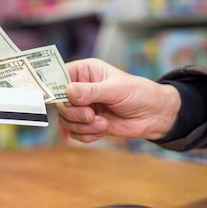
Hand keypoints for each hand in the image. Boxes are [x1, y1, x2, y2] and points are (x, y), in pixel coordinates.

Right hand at [56, 58, 180, 142]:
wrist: (154, 115)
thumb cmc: (138, 93)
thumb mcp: (116, 89)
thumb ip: (92, 91)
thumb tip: (69, 92)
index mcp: (84, 72)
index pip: (57, 77)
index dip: (52, 89)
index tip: (56, 100)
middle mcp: (79, 89)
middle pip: (58, 103)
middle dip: (73, 113)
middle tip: (91, 115)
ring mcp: (83, 108)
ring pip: (65, 120)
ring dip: (82, 126)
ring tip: (102, 123)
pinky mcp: (88, 124)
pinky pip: (75, 133)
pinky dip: (87, 135)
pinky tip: (103, 130)